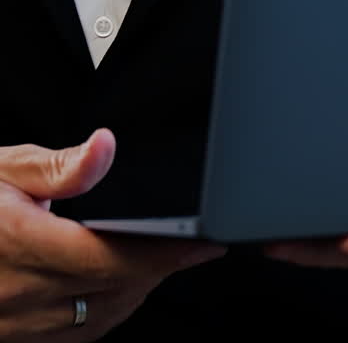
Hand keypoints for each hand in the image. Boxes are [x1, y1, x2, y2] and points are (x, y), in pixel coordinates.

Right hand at [0, 129, 225, 339]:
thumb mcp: (2, 167)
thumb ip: (59, 165)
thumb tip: (105, 147)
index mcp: (22, 245)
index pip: (112, 257)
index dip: (167, 253)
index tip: (204, 241)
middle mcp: (20, 294)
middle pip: (115, 291)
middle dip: (162, 269)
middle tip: (195, 242)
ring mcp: (16, 323)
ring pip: (99, 320)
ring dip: (137, 293)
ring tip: (164, 259)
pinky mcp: (15, 336)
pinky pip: (76, 335)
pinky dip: (107, 311)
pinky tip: (120, 287)